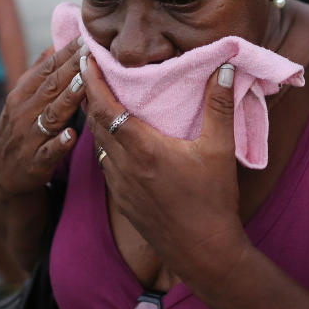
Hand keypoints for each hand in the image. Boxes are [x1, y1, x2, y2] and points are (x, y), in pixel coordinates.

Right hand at [0, 37, 88, 196]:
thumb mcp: (24, 100)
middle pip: (51, 87)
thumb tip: (55, 42)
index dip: (66, 52)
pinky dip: (59, 144)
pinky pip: (48, 152)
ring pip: (51, 115)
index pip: (46, 68)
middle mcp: (22, 112)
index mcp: (21, 94)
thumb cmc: (23, 130)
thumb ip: (39, 73)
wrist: (5, 175)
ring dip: (68, 99)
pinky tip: (71, 135)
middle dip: (72, 67)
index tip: (87, 36)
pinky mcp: (35, 163)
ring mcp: (28, 138)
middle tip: (93, 50)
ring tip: (85, 83)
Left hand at [80, 57, 250, 279]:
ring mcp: (119, 185)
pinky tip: (116, 138)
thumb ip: (219, 106)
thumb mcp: (221, 149)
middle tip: (90, 70)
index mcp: (142, 148)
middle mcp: (123, 165)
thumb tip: (223, 67)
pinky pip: (105, 164)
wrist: (204, 251)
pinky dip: (105, 144)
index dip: (91, 80)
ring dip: (96, 120)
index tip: (85, 57)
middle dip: (89, 94)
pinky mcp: (122, 201)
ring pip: (97, 144)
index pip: (104, 106)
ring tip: (101, 98)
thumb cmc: (214, 200)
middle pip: (94, 122)